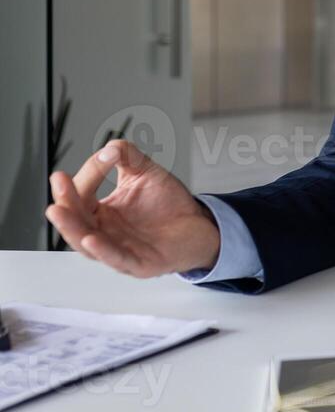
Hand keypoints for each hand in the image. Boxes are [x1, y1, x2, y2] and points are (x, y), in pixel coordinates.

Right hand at [45, 139, 221, 277]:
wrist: (200, 225)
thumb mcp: (145, 173)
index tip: (104, 157)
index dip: (87, 176)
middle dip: (65, 202)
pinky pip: (116, 259)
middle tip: (59, 182)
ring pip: (87, 244)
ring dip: (71, 228)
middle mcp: (105, 234)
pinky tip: (90, 239)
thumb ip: (128, 156)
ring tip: (57, 211)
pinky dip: (102, 251)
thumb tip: (111, 147)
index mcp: (101, 214)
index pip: (81, 197)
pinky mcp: (139, 265)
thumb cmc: (168, 204)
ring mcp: (120, 250)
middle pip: (76, 222)